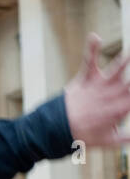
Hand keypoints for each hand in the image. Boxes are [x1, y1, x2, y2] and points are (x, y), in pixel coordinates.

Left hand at [65, 34, 129, 148]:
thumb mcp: (107, 141)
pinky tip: (95, 36)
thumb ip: (126, 138)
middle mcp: (113, 94)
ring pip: (116, 68)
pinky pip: (89, 60)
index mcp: (122, 108)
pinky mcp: (86, 78)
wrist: (56, 130)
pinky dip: (91, 48)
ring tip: (128, 54)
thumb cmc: (83, 136)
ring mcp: (100, 85)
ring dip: (124, 60)